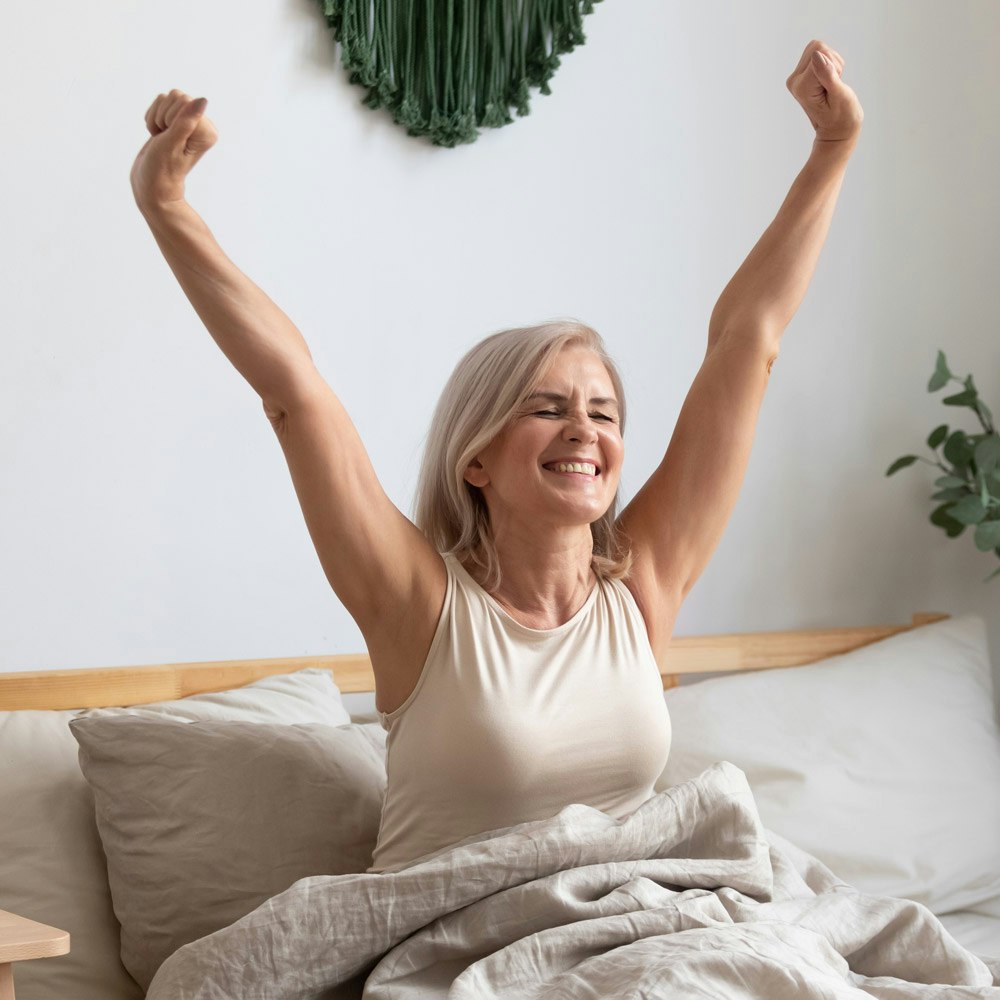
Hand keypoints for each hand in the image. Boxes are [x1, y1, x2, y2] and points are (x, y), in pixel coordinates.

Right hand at [130, 90, 217, 211]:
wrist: (152, 184)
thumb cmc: (162, 169)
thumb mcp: (172, 143)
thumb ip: (186, 121)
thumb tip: (203, 100)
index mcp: (208, 131)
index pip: (184, 100)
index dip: (170, 117)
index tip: (171, 139)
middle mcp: (202, 125)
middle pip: (176, 96)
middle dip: (162, 116)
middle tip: (165, 139)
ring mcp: (189, 123)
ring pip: (165, 98)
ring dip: (156, 117)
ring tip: (161, 139)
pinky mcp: (175, 122)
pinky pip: (158, 104)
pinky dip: (152, 119)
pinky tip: (157, 136)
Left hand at [786, 40, 863, 144]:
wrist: (837, 129)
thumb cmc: (842, 117)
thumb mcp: (840, 96)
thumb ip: (828, 75)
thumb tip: (817, 55)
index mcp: (801, 86)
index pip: (819, 52)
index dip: (834, 65)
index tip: (834, 85)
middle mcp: (794, 81)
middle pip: (817, 47)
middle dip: (833, 62)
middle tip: (834, 84)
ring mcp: (796, 78)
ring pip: (819, 48)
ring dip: (833, 63)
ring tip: (832, 84)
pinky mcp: (802, 74)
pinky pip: (820, 53)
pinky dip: (831, 64)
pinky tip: (830, 82)